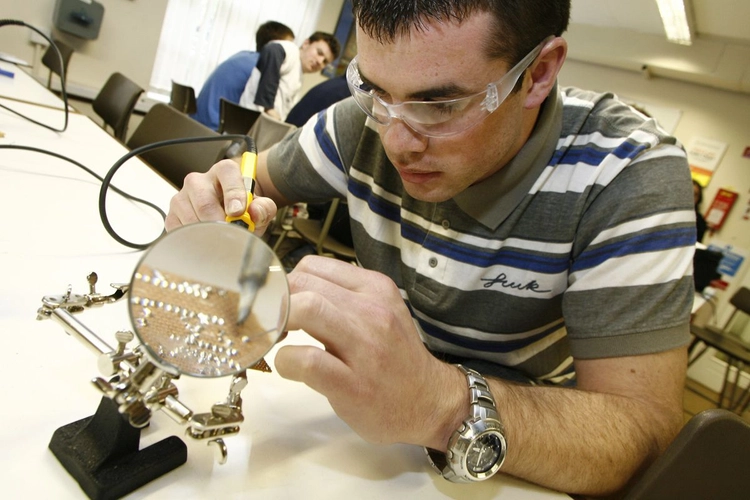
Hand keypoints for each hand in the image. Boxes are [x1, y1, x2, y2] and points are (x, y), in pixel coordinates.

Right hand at [165, 159, 276, 234]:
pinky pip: (180, 230)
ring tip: (220, 238)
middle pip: (204, 202)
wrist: (227, 214)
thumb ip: (264, 207)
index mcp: (223, 172)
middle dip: (219, 223)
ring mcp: (182, 198)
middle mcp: (199, 181)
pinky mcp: (172, 215)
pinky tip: (205, 240)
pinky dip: (194, 240)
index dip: (233, 193)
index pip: (227, 173)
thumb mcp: (259, 207)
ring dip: (208, 234)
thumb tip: (254, 212)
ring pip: (191, 219)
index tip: (238, 212)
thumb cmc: (242, 208)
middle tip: (230, 235)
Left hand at [274, 256, 464, 448]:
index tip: (282, 302)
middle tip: (273, 322)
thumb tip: (295, 289)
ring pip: (306, 309)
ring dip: (279, 323)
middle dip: (277, 301)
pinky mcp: (353, 384)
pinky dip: (286, 362)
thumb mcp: (380, 312)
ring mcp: (364, 347)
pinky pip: (306, 360)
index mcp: (375, 288)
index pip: (314, 266)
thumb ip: (344, 297)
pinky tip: (290, 368)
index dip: (287, 282)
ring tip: (277, 339)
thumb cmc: (396, 359)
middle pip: (303, 283)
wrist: (430, 403)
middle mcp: (372, 311)